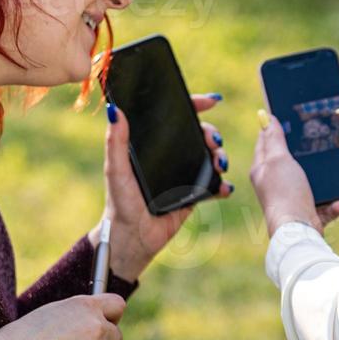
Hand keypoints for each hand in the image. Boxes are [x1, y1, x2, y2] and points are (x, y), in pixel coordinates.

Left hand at [101, 93, 233, 281]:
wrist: (133, 238)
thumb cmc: (120, 202)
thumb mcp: (117, 169)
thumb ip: (116, 142)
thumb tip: (114, 110)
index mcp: (152, 144)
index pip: (176, 117)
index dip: (195, 104)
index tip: (212, 101)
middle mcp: (170, 155)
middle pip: (199, 134)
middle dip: (212, 133)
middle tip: (213, 140)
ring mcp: (184, 174)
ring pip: (210, 156)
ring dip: (221, 156)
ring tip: (219, 164)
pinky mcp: (193, 195)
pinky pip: (214, 185)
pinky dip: (223, 184)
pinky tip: (224, 187)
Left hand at [249, 109, 338, 237]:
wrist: (298, 232)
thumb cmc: (285, 193)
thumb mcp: (279, 159)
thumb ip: (274, 139)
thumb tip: (266, 118)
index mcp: (262, 170)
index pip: (264, 143)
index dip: (271, 128)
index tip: (283, 115)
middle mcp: (274, 185)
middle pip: (287, 162)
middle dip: (302, 152)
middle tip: (315, 138)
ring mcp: (292, 200)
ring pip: (310, 183)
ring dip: (324, 180)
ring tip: (335, 173)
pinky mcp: (308, 214)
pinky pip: (325, 205)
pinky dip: (334, 204)